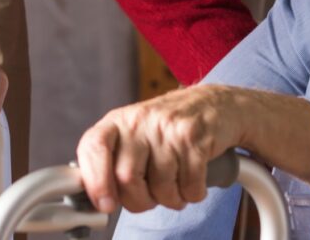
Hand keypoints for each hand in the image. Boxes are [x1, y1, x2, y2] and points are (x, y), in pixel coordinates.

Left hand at [75, 85, 245, 213]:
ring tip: (176, 187)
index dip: (96, 181)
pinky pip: (190, 185)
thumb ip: (113, 163)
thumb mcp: (134, 135)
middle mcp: (140, 120)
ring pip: (161, 187)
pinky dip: (192, 194)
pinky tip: (194, 181)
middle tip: (150, 199)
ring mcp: (168, 127)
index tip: (105, 205)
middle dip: (140, 201)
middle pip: (126, 177)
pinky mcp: (195, 137)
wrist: (215, 104)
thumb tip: (98, 200)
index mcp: (118, 121)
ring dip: (171, 199)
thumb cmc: (168, 128)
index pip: (93, 147)